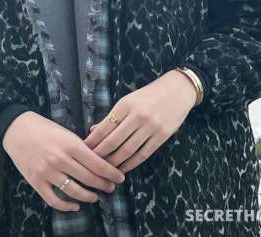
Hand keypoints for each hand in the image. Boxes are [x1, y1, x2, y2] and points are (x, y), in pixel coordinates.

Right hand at [2, 111, 125, 212]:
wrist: (19, 130)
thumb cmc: (46, 129)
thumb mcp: (67, 133)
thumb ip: (82, 147)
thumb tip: (99, 161)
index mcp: (71, 145)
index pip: (97, 163)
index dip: (111, 173)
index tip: (120, 177)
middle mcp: (61, 159)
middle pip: (88, 178)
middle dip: (103, 184)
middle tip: (112, 187)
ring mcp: (48, 172)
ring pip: (74, 191)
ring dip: (88, 196)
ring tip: (96, 197)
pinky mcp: (36, 182)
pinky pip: (54, 200)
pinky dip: (66, 206)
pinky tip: (75, 206)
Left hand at [82, 69, 197, 173]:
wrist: (179, 90)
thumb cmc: (150, 94)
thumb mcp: (130, 99)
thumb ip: (113, 116)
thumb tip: (93, 131)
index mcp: (126, 104)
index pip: (104, 128)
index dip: (92, 142)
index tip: (82, 152)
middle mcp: (138, 116)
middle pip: (113, 142)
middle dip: (99, 156)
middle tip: (89, 166)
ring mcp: (151, 127)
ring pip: (127, 151)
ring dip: (113, 163)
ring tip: (103, 171)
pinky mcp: (162, 136)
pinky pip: (142, 154)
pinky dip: (130, 164)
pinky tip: (122, 169)